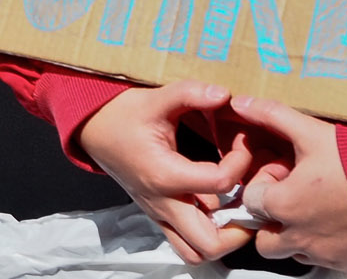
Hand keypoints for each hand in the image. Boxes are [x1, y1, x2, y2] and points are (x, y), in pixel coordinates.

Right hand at [78, 81, 261, 262]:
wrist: (94, 129)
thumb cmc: (123, 115)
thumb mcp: (156, 98)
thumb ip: (190, 94)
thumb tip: (223, 94)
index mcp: (165, 175)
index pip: (221, 183)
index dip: (241, 162)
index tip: (244, 143)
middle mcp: (163, 203)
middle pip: (210, 244)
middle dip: (240, 228)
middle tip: (252, 197)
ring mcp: (160, 214)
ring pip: (196, 252)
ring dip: (223, 237)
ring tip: (237, 207)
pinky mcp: (160, 215)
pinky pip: (186, 241)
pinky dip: (207, 231)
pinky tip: (220, 204)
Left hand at [232, 95, 346, 272]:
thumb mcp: (311, 131)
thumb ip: (272, 116)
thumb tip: (240, 103)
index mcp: (284, 205)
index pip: (251, 200)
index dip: (265, 182)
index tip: (286, 169)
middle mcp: (298, 237)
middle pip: (264, 238)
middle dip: (271, 218)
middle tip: (294, 194)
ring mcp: (323, 254)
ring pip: (292, 252)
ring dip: (295, 233)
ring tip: (317, 205)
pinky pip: (322, 260)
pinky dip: (323, 244)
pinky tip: (340, 218)